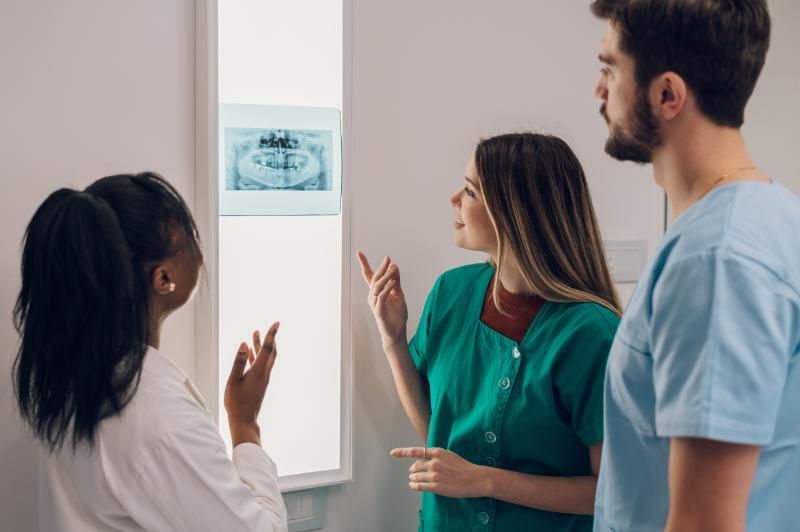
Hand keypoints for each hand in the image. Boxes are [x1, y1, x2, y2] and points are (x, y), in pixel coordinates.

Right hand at [224, 322, 279, 445]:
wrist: (244, 420)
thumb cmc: (237, 402)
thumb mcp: (234, 380)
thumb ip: (239, 361)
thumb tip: (244, 344)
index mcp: (259, 371)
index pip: (267, 348)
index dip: (271, 334)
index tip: (276, 323)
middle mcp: (264, 373)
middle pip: (270, 351)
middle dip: (269, 338)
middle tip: (270, 326)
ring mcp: (263, 378)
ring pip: (265, 357)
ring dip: (262, 345)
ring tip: (255, 334)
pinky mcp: (259, 382)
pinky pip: (260, 364)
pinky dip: (257, 355)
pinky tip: (250, 352)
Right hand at [356, 251, 408, 350]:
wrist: (397, 333)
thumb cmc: (396, 315)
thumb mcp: (399, 295)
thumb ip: (396, 282)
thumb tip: (395, 266)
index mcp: (377, 292)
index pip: (369, 276)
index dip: (364, 264)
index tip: (359, 253)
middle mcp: (373, 296)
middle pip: (374, 278)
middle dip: (380, 268)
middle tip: (387, 258)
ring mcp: (375, 304)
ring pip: (377, 287)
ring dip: (385, 277)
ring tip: (393, 269)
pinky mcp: (379, 311)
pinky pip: (382, 297)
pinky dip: (387, 288)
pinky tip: (393, 282)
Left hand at [391, 447, 488, 497]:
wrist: (475, 479)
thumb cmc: (463, 467)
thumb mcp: (449, 455)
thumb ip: (436, 455)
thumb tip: (423, 458)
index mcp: (437, 452)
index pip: (416, 451)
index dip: (402, 452)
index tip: (393, 453)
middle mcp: (434, 462)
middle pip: (415, 466)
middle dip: (413, 470)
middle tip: (412, 472)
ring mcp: (435, 475)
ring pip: (416, 476)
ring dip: (412, 478)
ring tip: (412, 480)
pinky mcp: (436, 486)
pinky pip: (420, 486)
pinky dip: (414, 486)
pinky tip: (413, 485)